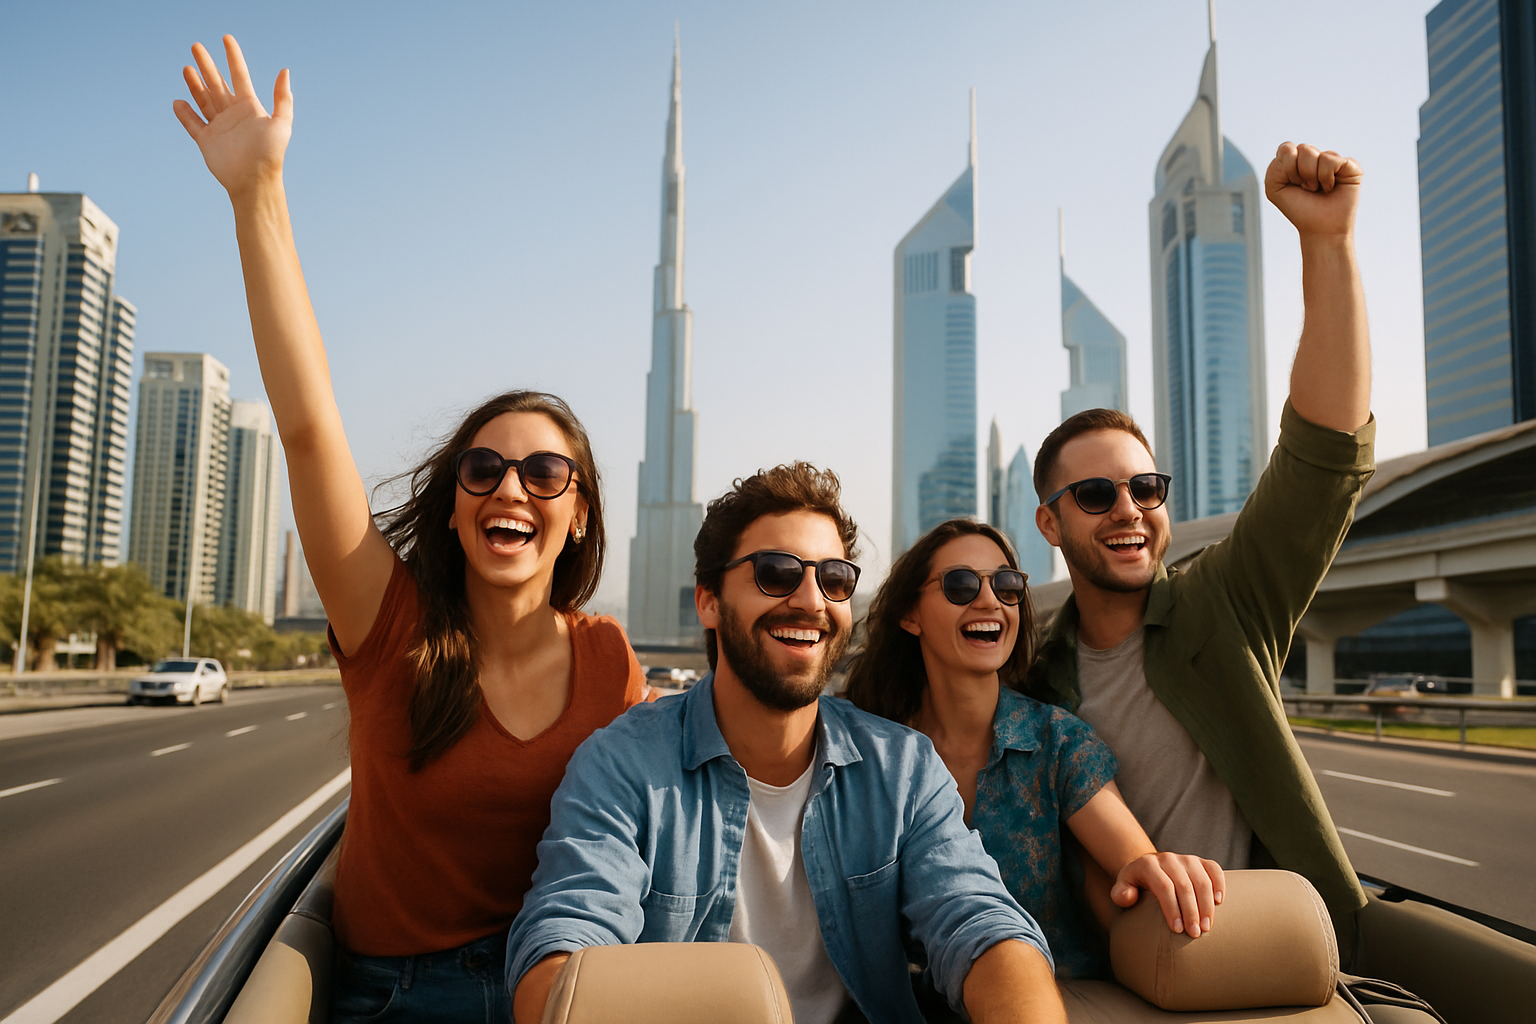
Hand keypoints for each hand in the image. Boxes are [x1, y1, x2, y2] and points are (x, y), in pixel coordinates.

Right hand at [173, 35, 292, 199]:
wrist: (255, 181)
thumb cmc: (271, 154)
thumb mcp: (281, 124)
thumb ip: (282, 98)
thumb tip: (285, 71)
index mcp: (250, 107)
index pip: (239, 75)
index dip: (233, 57)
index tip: (226, 38)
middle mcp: (233, 114)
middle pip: (217, 83)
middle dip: (207, 65)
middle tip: (196, 46)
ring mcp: (219, 127)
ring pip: (204, 100)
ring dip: (195, 84)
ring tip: (187, 68)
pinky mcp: (206, 141)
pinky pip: (192, 124)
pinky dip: (185, 114)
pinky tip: (178, 101)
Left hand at [1111, 852, 1224, 937]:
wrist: (1149, 868)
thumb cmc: (1136, 885)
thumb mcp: (1123, 888)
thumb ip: (1120, 894)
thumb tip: (1131, 897)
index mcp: (1148, 864)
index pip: (1163, 887)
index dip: (1172, 909)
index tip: (1177, 930)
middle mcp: (1168, 859)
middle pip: (1184, 886)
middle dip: (1191, 912)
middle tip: (1195, 933)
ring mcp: (1186, 859)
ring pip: (1202, 880)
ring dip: (1206, 905)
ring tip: (1206, 927)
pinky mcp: (1201, 861)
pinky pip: (1214, 869)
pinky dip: (1219, 884)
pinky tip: (1219, 902)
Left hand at [1264, 142, 1361, 238]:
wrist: (1320, 228)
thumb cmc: (1299, 208)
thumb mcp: (1274, 189)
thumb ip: (1274, 167)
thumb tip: (1294, 150)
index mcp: (1296, 160)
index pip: (1286, 148)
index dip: (1287, 169)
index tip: (1293, 184)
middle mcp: (1315, 157)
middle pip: (1302, 148)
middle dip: (1299, 173)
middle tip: (1307, 188)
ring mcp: (1332, 160)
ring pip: (1314, 153)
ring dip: (1312, 177)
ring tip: (1318, 188)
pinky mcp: (1349, 165)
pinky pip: (1331, 160)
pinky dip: (1326, 178)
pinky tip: (1330, 187)